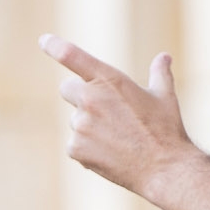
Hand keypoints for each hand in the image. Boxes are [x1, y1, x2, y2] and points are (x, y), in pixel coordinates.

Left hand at [40, 35, 202, 198]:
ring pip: (75, 120)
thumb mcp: (165, 96)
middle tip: (104, 111)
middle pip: (67, 89)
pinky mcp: (76, 148)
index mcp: (109, 79)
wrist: (163, 168)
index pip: (72, 55)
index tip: (43, 41)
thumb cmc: (166, 130)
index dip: (54, 46)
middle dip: (81, 96)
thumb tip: (164, 57)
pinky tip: (110, 154)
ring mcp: (81, 124)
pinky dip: (87, 149)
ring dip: (88, 126)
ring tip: (116, 138)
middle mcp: (90, 98)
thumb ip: (160, 73)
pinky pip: (74, 144)